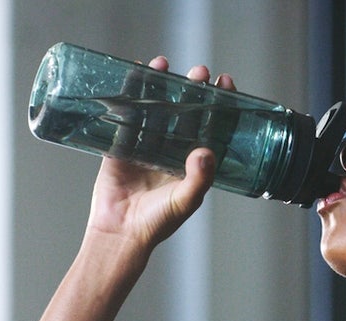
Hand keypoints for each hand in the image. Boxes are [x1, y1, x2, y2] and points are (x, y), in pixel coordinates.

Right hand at [85, 57, 237, 251]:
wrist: (120, 233)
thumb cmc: (157, 223)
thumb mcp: (185, 201)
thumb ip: (199, 178)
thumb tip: (206, 150)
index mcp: (191, 162)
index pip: (211, 125)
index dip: (219, 104)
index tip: (225, 83)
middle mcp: (171, 150)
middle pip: (184, 111)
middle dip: (191, 90)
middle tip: (199, 71)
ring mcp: (145, 146)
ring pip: (155, 108)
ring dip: (160, 86)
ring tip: (165, 64)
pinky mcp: (120, 146)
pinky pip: (126, 115)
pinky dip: (129, 94)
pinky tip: (135, 74)